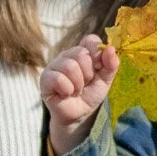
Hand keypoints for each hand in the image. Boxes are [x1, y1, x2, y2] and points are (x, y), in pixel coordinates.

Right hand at [40, 37, 117, 155]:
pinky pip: (58, 78)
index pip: (90, 40)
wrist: (79, 115)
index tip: (99, 67)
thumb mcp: (105, 79)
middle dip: (88, 74)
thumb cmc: (90, 94)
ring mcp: (54, 65)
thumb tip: (111, 49)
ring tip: (76, 90)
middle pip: (81, 54)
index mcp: (82, 52)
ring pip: (70, 66)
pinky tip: (66, 94)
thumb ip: (111, 64)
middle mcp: (67, 55)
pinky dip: (67, 90)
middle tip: (85, 84)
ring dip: (78, 84)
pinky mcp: (45, 78)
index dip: (97, 53)